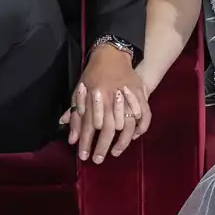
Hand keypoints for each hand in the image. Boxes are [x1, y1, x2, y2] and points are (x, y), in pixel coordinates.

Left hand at [62, 45, 149, 162]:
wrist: (111, 54)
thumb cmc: (92, 74)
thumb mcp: (79, 92)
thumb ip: (75, 115)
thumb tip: (71, 138)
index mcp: (94, 98)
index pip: (88, 126)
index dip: (86, 143)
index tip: (83, 156)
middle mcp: (111, 99)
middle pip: (107, 130)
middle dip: (102, 147)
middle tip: (98, 160)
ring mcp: (127, 97)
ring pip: (127, 126)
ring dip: (121, 142)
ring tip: (115, 153)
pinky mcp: (140, 94)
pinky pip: (144, 116)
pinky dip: (140, 128)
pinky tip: (134, 137)